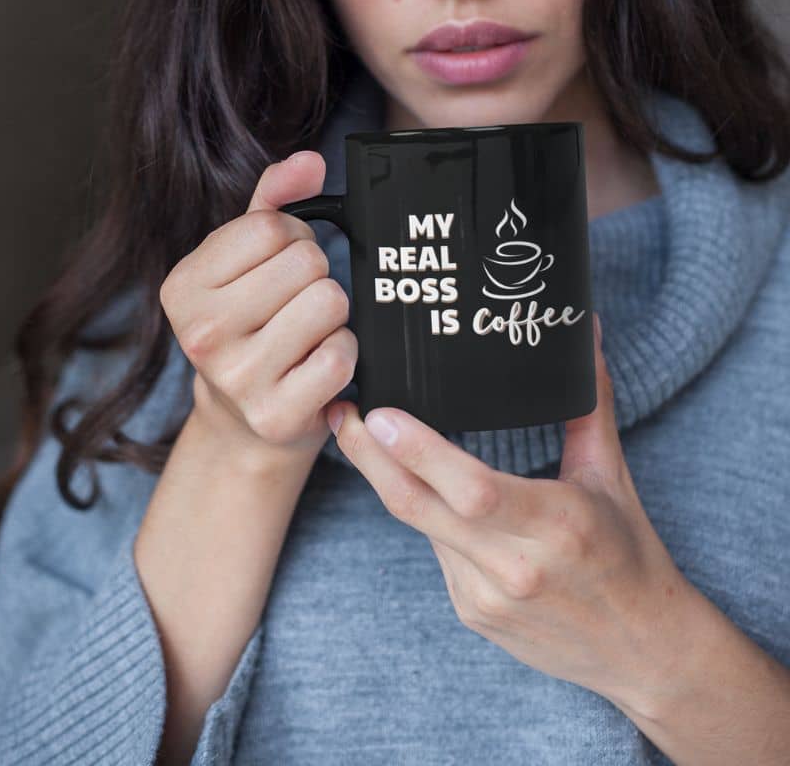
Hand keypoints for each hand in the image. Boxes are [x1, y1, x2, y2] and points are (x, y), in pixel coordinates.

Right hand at [160, 149, 357, 465]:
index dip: (294, 238)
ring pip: (330, 302)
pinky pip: (342, 355)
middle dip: (316, 276)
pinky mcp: (277, 415)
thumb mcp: (244, 259)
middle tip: (296, 305)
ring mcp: (237, 379)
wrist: (243, 423)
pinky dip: (343, 354)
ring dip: (333, 316)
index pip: (272, 226)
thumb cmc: (249, 324)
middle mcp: (201, 333)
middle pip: (307, 262)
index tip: (281, 267)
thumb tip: (311, 161)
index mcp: (182, 286)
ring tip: (307, 334)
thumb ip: (274, 200)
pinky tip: (317, 365)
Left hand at [325, 314, 691, 710]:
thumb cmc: (629, 553)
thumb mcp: (611, 476)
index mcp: (557, 524)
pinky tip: (420, 485)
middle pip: (420, 507)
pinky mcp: (472, 613)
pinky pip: (435, 550)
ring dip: (390, 479)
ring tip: (362, 432)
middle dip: (370, 458)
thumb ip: (590, 403)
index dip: (420, 453)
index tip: (379, 414)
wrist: (642, 652)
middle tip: (341, 412)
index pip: (473, 489)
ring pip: (421, 525)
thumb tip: (589, 330)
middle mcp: (515, 565)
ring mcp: (486, 596)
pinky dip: (425, 513)